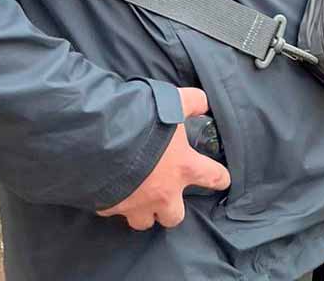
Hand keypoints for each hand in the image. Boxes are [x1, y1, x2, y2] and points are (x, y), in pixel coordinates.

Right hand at [97, 87, 230, 230]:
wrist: (100, 140)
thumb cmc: (144, 121)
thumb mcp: (175, 102)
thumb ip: (193, 102)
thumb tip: (204, 103)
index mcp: (183, 168)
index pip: (212, 177)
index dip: (220, 178)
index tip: (223, 180)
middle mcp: (163, 193)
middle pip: (174, 217)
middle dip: (173, 210)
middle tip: (169, 195)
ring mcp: (135, 205)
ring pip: (144, 222)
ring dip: (145, 212)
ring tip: (142, 198)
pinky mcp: (110, 207)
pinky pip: (115, 212)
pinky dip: (116, 204)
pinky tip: (115, 191)